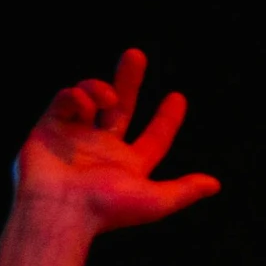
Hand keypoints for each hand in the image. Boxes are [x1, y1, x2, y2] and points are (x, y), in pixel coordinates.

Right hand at [13, 48, 219, 237]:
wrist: (61, 210)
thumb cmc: (107, 210)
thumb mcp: (154, 201)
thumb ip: (184, 190)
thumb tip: (214, 184)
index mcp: (129, 166)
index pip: (153, 138)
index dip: (167, 120)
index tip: (178, 98)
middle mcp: (104, 150)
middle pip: (121, 107)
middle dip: (129, 81)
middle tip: (136, 55)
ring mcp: (76, 138)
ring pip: (93, 99)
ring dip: (101, 89)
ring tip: (107, 98)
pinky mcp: (50, 128)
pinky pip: (66, 99)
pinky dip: (76, 96)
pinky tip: (83, 106)